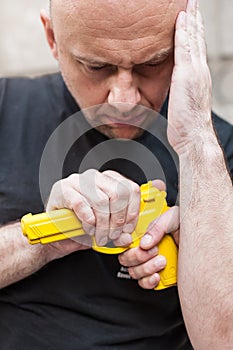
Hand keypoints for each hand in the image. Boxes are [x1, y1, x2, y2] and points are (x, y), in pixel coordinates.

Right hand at [46, 169, 140, 257]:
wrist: (55, 231)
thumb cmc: (79, 225)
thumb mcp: (105, 229)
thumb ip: (118, 232)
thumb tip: (127, 237)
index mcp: (108, 180)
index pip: (130, 189)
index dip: (132, 211)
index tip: (128, 228)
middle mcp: (94, 177)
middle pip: (118, 193)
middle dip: (118, 220)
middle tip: (113, 235)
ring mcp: (78, 181)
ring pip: (102, 200)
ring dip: (103, 224)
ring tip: (100, 236)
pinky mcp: (63, 190)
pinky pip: (81, 204)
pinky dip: (87, 220)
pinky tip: (88, 228)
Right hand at [118, 205, 178, 289]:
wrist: (203, 237)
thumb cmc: (185, 223)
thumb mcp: (171, 218)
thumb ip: (157, 227)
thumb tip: (145, 242)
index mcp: (143, 233)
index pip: (124, 242)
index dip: (126, 246)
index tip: (138, 245)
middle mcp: (145, 248)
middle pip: (126, 259)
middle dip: (138, 257)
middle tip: (154, 251)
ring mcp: (150, 262)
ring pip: (134, 273)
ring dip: (146, 269)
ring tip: (162, 261)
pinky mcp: (159, 274)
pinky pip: (145, 284)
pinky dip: (149, 281)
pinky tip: (158, 275)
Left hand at [168, 0, 212, 153]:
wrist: (193, 135)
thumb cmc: (186, 125)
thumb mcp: (185, 102)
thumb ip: (182, 90)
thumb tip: (176, 87)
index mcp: (199, 76)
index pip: (197, 49)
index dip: (195, 32)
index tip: (192, 18)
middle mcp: (200, 70)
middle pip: (198, 40)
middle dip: (195, 20)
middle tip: (193, 3)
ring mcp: (195, 71)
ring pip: (193, 39)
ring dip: (191, 20)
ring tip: (189, 4)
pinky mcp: (186, 75)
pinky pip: (184, 48)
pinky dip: (183, 32)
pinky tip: (181, 19)